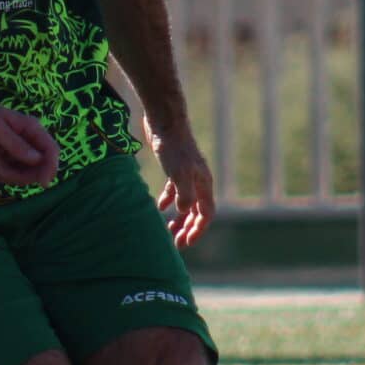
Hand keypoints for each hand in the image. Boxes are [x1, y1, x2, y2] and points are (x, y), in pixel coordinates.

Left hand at [0, 94, 59, 186]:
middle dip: (18, 173)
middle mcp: (31, 143)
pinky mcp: (11, 162)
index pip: (52, 150)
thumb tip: (37, 160)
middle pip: (39, 169)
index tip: (43, 183)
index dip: (51, 167)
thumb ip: (16, 145)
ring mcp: (22, 154)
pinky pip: (10, 177)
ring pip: (23, 176)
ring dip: (5, 172)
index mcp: (33, 130)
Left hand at [147, 120, 214, 248]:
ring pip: (186, 202)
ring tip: (168, 230)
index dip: (197, 230)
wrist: (165, 121)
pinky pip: (174, 190)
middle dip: (187, 228)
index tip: (185, 242)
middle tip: (176, 243)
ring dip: (178, 218)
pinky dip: (168, 201)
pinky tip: (159, 208)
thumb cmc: (173, 147)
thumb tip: (182, 212)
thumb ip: (184, 193)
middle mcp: (198, 181)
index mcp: (204, 184)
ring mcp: (186, 174)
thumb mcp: (179, 172)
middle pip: (196, 211)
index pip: (205, 214)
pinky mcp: (174, 167)